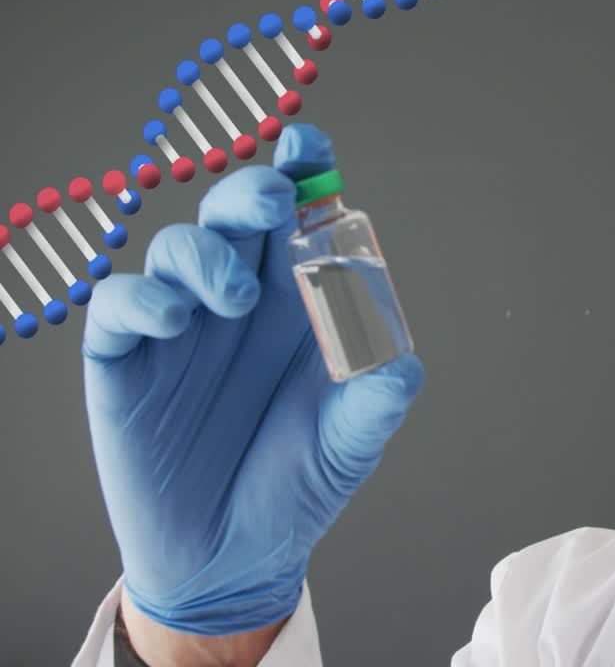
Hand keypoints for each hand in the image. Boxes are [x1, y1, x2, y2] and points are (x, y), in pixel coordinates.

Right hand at [84, 125, 424, 634]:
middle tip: (275, 201)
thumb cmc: (296, 486)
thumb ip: (373, 404)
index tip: (310, 148)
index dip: (300, 173)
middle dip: (253, 191)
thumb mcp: (347, 446)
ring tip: (236, 297)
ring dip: (206, 253)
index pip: (296, 219)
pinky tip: (176, 318)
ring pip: (176, 247)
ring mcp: (180, 327)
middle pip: (235, 215)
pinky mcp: (127, 361)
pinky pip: (120, 306)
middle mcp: (238, 301)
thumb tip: (402, 366)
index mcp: (298, 303)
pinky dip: (144, 299)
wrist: (233, 558)